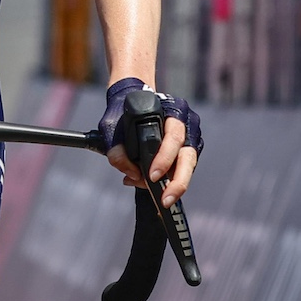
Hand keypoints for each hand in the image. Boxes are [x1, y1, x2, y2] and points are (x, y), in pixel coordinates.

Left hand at [99, 80, 201, 204]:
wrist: (129, 101)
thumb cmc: (123, 112)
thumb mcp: (111, 126)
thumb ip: (116, 151)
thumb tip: (131, 175)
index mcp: (172, 110)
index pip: (173, 137)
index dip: (164, 158)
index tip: (152, 176)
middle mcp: (186, 123)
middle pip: (188, 157)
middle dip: (178, 181)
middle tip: (165, 200)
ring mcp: (189, 137)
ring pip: (188, 166)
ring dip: (174, 184)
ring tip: (159, 199)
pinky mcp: (186, 150)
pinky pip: (181, 169)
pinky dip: (169, 180)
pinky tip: (151, 185)